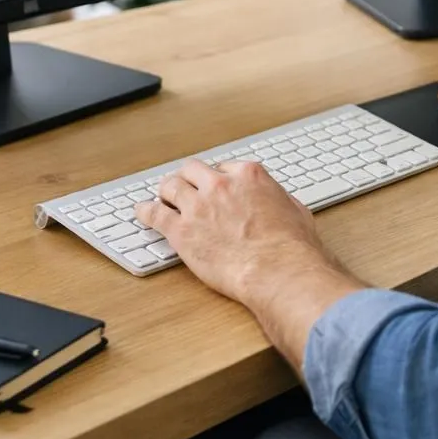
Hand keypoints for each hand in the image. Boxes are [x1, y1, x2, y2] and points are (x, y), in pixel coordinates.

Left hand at [135, 159, 337, 302]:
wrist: (277, 271)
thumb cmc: (291, 247)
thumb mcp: (295, 211)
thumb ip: (280, 200)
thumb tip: (278, 202)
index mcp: (248, 176)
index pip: (223, 168)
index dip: (216, 178)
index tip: (213, 187)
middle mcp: (220, 185)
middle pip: (192, 170)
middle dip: (188, 178)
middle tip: (185, 186)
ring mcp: (198, 206)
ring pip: (170, 186)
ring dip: (166, 191)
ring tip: (163, 197)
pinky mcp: (181, 230)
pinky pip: (155, 214)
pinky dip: (146, 211)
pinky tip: (142, 211)